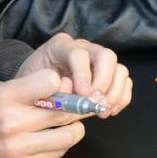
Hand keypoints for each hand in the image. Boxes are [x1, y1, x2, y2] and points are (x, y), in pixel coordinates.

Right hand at [0, 69, 85, 157]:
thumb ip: (26, 91)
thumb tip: (64, 85)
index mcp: (5, 96)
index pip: (50, 80)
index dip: (61, 84)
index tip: (61, 88)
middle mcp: (14, 120)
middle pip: (65, 110)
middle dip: (76, 108)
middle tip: (76, 107)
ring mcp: (20, 146)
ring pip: (68, 135)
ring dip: (73, 129)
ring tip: (66, 126)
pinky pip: (57, 153)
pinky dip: (60, 145)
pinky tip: (51, 141)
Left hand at [15, 32, 132, 116]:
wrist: (36, 85)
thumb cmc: (33, 84)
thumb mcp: (32, 84)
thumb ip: (49, 89)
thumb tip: (73, 98)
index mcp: (60, 46)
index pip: (78, 54)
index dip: (83, 74)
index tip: (82, 94)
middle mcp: (83, 48)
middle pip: (106, 56)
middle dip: (103, 82)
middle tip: (95, 102)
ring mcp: (98, 59)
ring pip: (119, 69)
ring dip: (115, 93)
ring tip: (103, 111)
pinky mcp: (109, 73)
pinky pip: (124, 81)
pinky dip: (121, 97)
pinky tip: (110, 110)